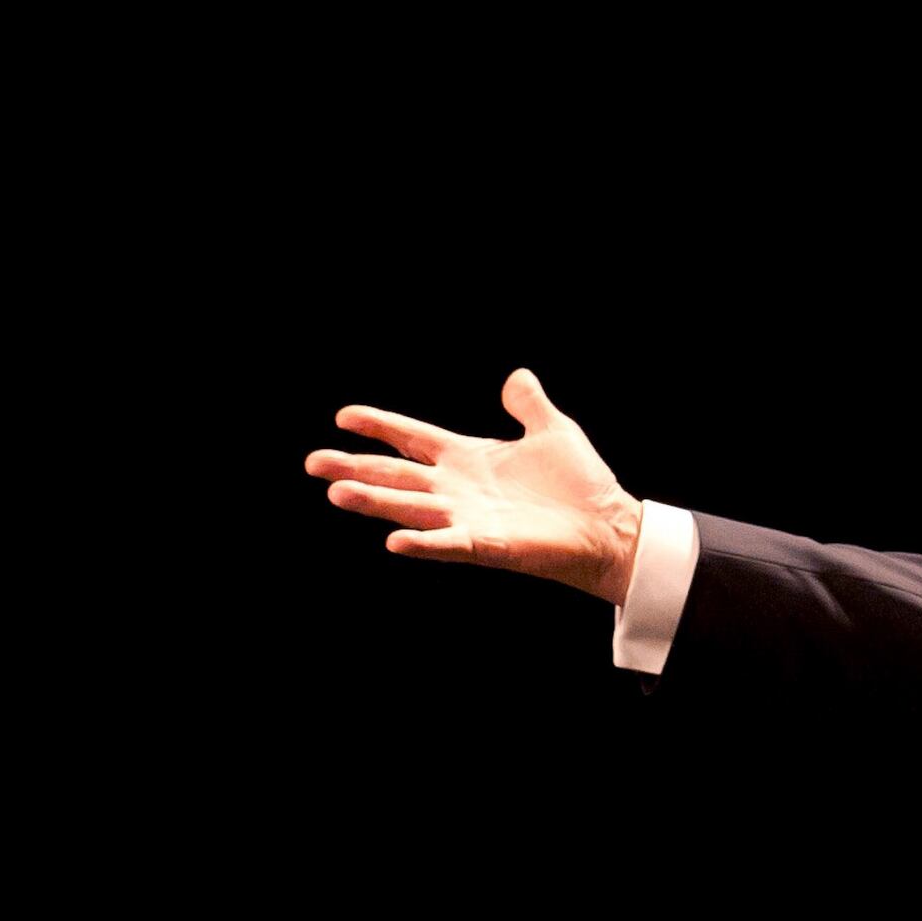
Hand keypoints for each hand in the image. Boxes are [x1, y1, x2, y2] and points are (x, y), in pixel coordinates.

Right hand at [304, 369, 647, 602]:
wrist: (608, 526)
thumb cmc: (580, 483)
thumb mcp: (552, 430)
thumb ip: (528, 404)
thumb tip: (517, 376)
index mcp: (467, 458)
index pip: (411, 438)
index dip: (379, 426)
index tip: (343, 416)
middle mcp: (457, 488)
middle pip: (395, 475)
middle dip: (354, 468)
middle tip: (313, 462)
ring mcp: (468, 517)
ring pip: (410, 507)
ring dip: (374, 502)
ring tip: (337, 494)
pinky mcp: (487, 544)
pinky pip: (449, 544)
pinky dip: (423, 544)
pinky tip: (394, 542)